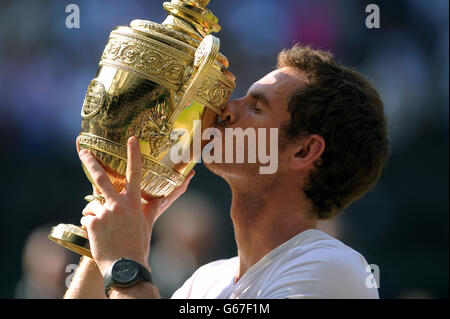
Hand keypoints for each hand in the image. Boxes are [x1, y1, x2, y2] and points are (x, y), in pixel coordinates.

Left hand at [78, 136, 194, 275]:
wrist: (125, 265)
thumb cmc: (140, 241)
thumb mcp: (151, 219)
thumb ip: (165, 200)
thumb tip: (188, 181)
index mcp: (134, 202)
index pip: (135, 173)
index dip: (133, 155)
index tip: (131, 139)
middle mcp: (118, 205)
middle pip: (101, 179)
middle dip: (91, 163)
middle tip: (84, 151)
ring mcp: (104, 214)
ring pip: (92, 202)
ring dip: (95, 213)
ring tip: (104, 228)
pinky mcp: (92, 223)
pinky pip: (86, 217)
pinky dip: (90, 225)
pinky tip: (98, 236)